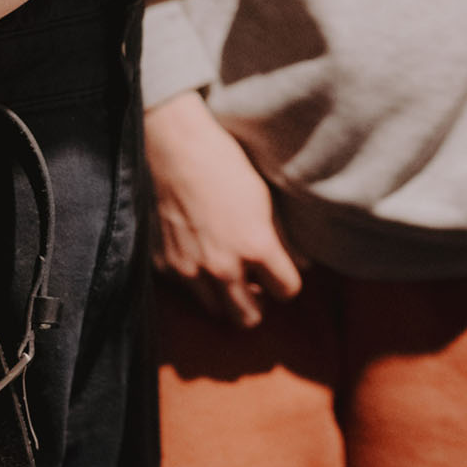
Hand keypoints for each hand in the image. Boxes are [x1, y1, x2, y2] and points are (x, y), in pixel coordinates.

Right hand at [145, 88, 302, 327]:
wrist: (174, 149)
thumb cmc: (225, 165)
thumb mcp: (265, 198)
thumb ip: (283, 237)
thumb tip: (302, 263)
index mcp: (255, 247)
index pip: (287, 290)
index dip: (287, 282)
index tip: (282, 272)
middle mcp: (222, 267)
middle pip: (248, 318)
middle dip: (257, 304)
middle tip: (255, 285)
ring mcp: (189, 269)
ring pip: (216, 311)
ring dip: (225, 297)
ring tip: (227, 272)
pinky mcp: (164, 265)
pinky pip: (186, 290)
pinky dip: (196, 281)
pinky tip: (198, 254)